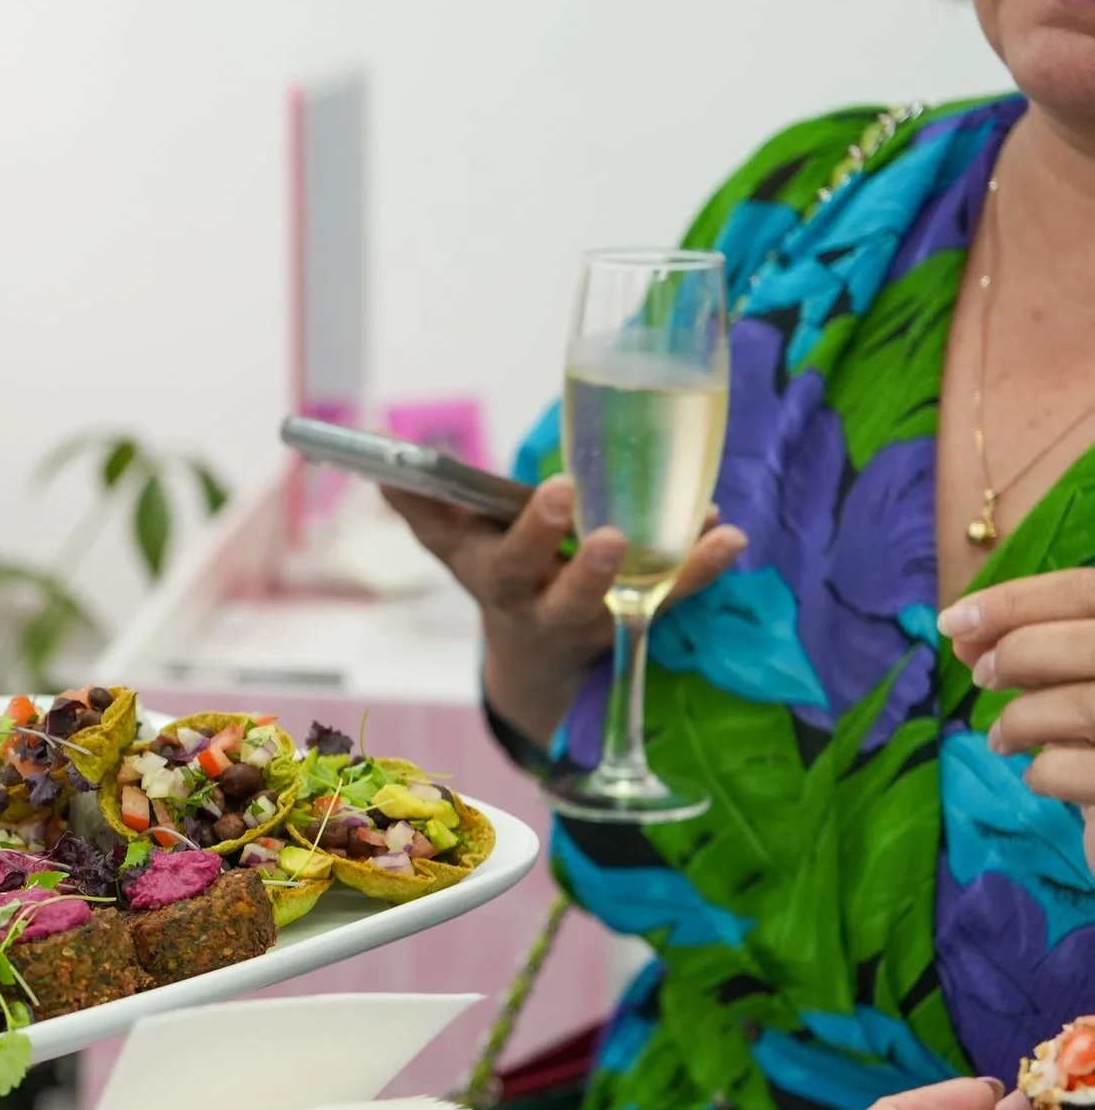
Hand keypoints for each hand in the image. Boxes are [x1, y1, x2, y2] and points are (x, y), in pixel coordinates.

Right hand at [384, 475, 746, 745]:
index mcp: (493, 579)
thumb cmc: (493, 570)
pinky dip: (703, 567)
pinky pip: (672, 595)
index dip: (524, 532)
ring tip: (701, 531)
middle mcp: (541, 606)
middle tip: (593, 517)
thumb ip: (420, 501)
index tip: (557, 490)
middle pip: (556, 592)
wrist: (534, 655)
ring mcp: (593, 617)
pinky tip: (730, 534)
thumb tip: (378, 454)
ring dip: (660, 570)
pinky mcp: (636, 616)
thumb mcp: (451, 543)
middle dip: (574, 555)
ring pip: (624, 601)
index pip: (498, 559)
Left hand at [941, 569, 1094, 864]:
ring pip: (1085, 706)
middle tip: (983, 678)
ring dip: (1021, 721)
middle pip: (1092, 642)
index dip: (1016, 601)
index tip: (951, 622)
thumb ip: (1032, 649)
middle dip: (1018, 654)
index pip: (1088, 590)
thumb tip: (960, 632)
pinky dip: (1045, 772)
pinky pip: (1081, 770)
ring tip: (1004, 739)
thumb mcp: (1072, 678)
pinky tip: (1043, 776)